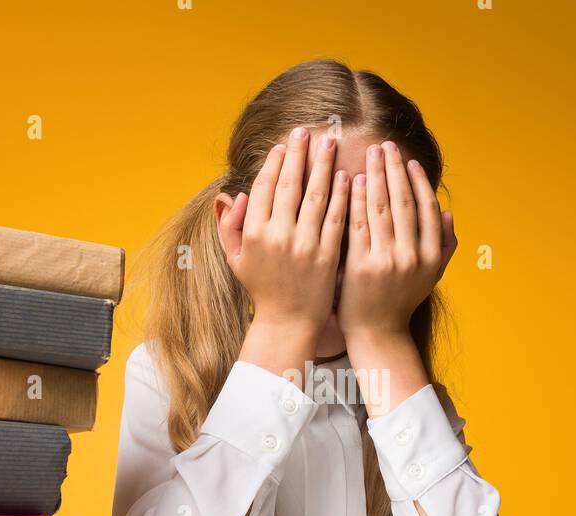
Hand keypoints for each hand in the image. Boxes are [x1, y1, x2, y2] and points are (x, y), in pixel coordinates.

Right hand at [218, 127, 349, 339]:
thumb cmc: (263, 290)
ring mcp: (304, 245)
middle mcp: (278, 236)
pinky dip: (342, 195)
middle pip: (289, 185)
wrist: (289, 323)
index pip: (264, 187)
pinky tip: (347, 176)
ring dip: (323, 166)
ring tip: (329, 144)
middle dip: (298, 154)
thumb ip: (228, 227)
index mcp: (254, 233)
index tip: (283, 146)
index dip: (274, 163)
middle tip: (306, 132)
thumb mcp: (237, 260)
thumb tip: (231, 195)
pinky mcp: (327, 255)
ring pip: (315, 196)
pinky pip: (336, 218)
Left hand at [338, 140, 457, 343]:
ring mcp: (387, 261)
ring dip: (375, 177)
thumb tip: (447, 211)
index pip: (425, 208)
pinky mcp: (361, 266)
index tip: (408, 160)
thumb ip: (443, 244)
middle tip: (385, 145)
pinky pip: (359, 224)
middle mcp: (412, 256)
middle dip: (394, 170)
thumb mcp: (430, 275)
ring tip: (369, 155)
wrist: (377, 333)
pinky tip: (350, 181)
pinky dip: (356, 200)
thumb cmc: (401, 301)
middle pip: (403, 202)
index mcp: (431, 255)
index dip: (418, 181)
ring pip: (381, 209)